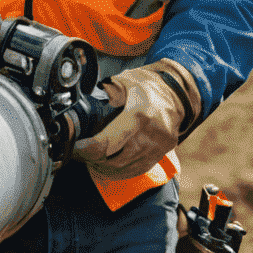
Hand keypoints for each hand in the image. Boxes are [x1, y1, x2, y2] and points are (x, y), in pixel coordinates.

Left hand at [74, 60, 196, 179]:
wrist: (176, 92)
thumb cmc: (148, 85)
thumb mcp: (125, 81)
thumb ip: (106, 93)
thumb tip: (85, 102)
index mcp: (140, 114)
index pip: (108, 142)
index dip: (88, 149)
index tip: (76, 147)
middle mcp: (151, 134)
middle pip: (115, 159)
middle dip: (93, 159)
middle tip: (79, 153)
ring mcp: (158, 146)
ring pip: (124, 167)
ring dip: (104, 167)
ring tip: (91, 159)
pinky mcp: (161, 153)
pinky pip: (136, 169)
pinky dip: (120, 171)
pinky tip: (107, 166)